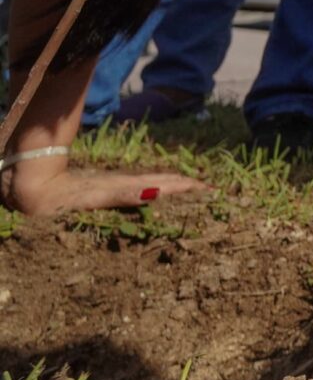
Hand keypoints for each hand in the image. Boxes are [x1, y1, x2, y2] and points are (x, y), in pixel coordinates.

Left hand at [5, 160, 204, 216]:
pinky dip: (156, 191)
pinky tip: (156, 194)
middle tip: (211, 191)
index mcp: (126, 186)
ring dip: (175, 188)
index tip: (213, 190)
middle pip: (163, 182)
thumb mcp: (94, 198)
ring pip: (153, 185)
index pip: (166, 184)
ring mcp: (115, 186)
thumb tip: (156, 191)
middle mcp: (124, 184)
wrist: (32, 187)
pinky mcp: (104, 190)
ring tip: (192, 190)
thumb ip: (125, 194)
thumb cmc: (60, 198)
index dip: (190, 187)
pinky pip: (139, 190)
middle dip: (188, 186)